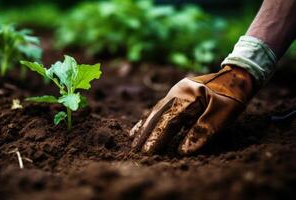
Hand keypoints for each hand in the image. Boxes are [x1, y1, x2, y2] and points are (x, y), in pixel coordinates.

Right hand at [130, 65, 254, 154]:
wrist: (237, 77)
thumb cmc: (232, 97)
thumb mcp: (222, 115)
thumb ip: (202, 131)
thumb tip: (183, 151)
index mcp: (188, 95)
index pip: (170, 119)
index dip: (158, 136)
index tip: (148, 151)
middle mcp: (177, 92)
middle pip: (158, 115)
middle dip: (146, 134)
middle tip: (136, 151)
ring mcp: (174, 92)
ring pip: (155, 112)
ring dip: (144, 128)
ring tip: (133, 142)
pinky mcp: (175, 96)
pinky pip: (158, 109)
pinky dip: (148, 120)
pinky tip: (137, 128)